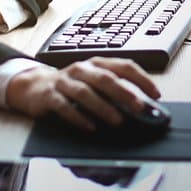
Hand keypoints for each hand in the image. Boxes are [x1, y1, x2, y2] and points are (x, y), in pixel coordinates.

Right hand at [4, 58, 161, 131]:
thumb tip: (143, 108)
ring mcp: (65, 81)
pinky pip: (64, 106)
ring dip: (103, 107)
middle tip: (139, 107)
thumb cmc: (71, 86)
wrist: (34, 86)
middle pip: (105, 78)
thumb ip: (114, 91)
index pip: (124, 66)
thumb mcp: (93, 83)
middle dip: (124, 93)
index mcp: (97, 63)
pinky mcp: (49, 95)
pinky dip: (78, 117)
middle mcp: (82, 69)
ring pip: (85, 92)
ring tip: (117, 121)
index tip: (156, 95)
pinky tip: (89, 127)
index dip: (142, 79)